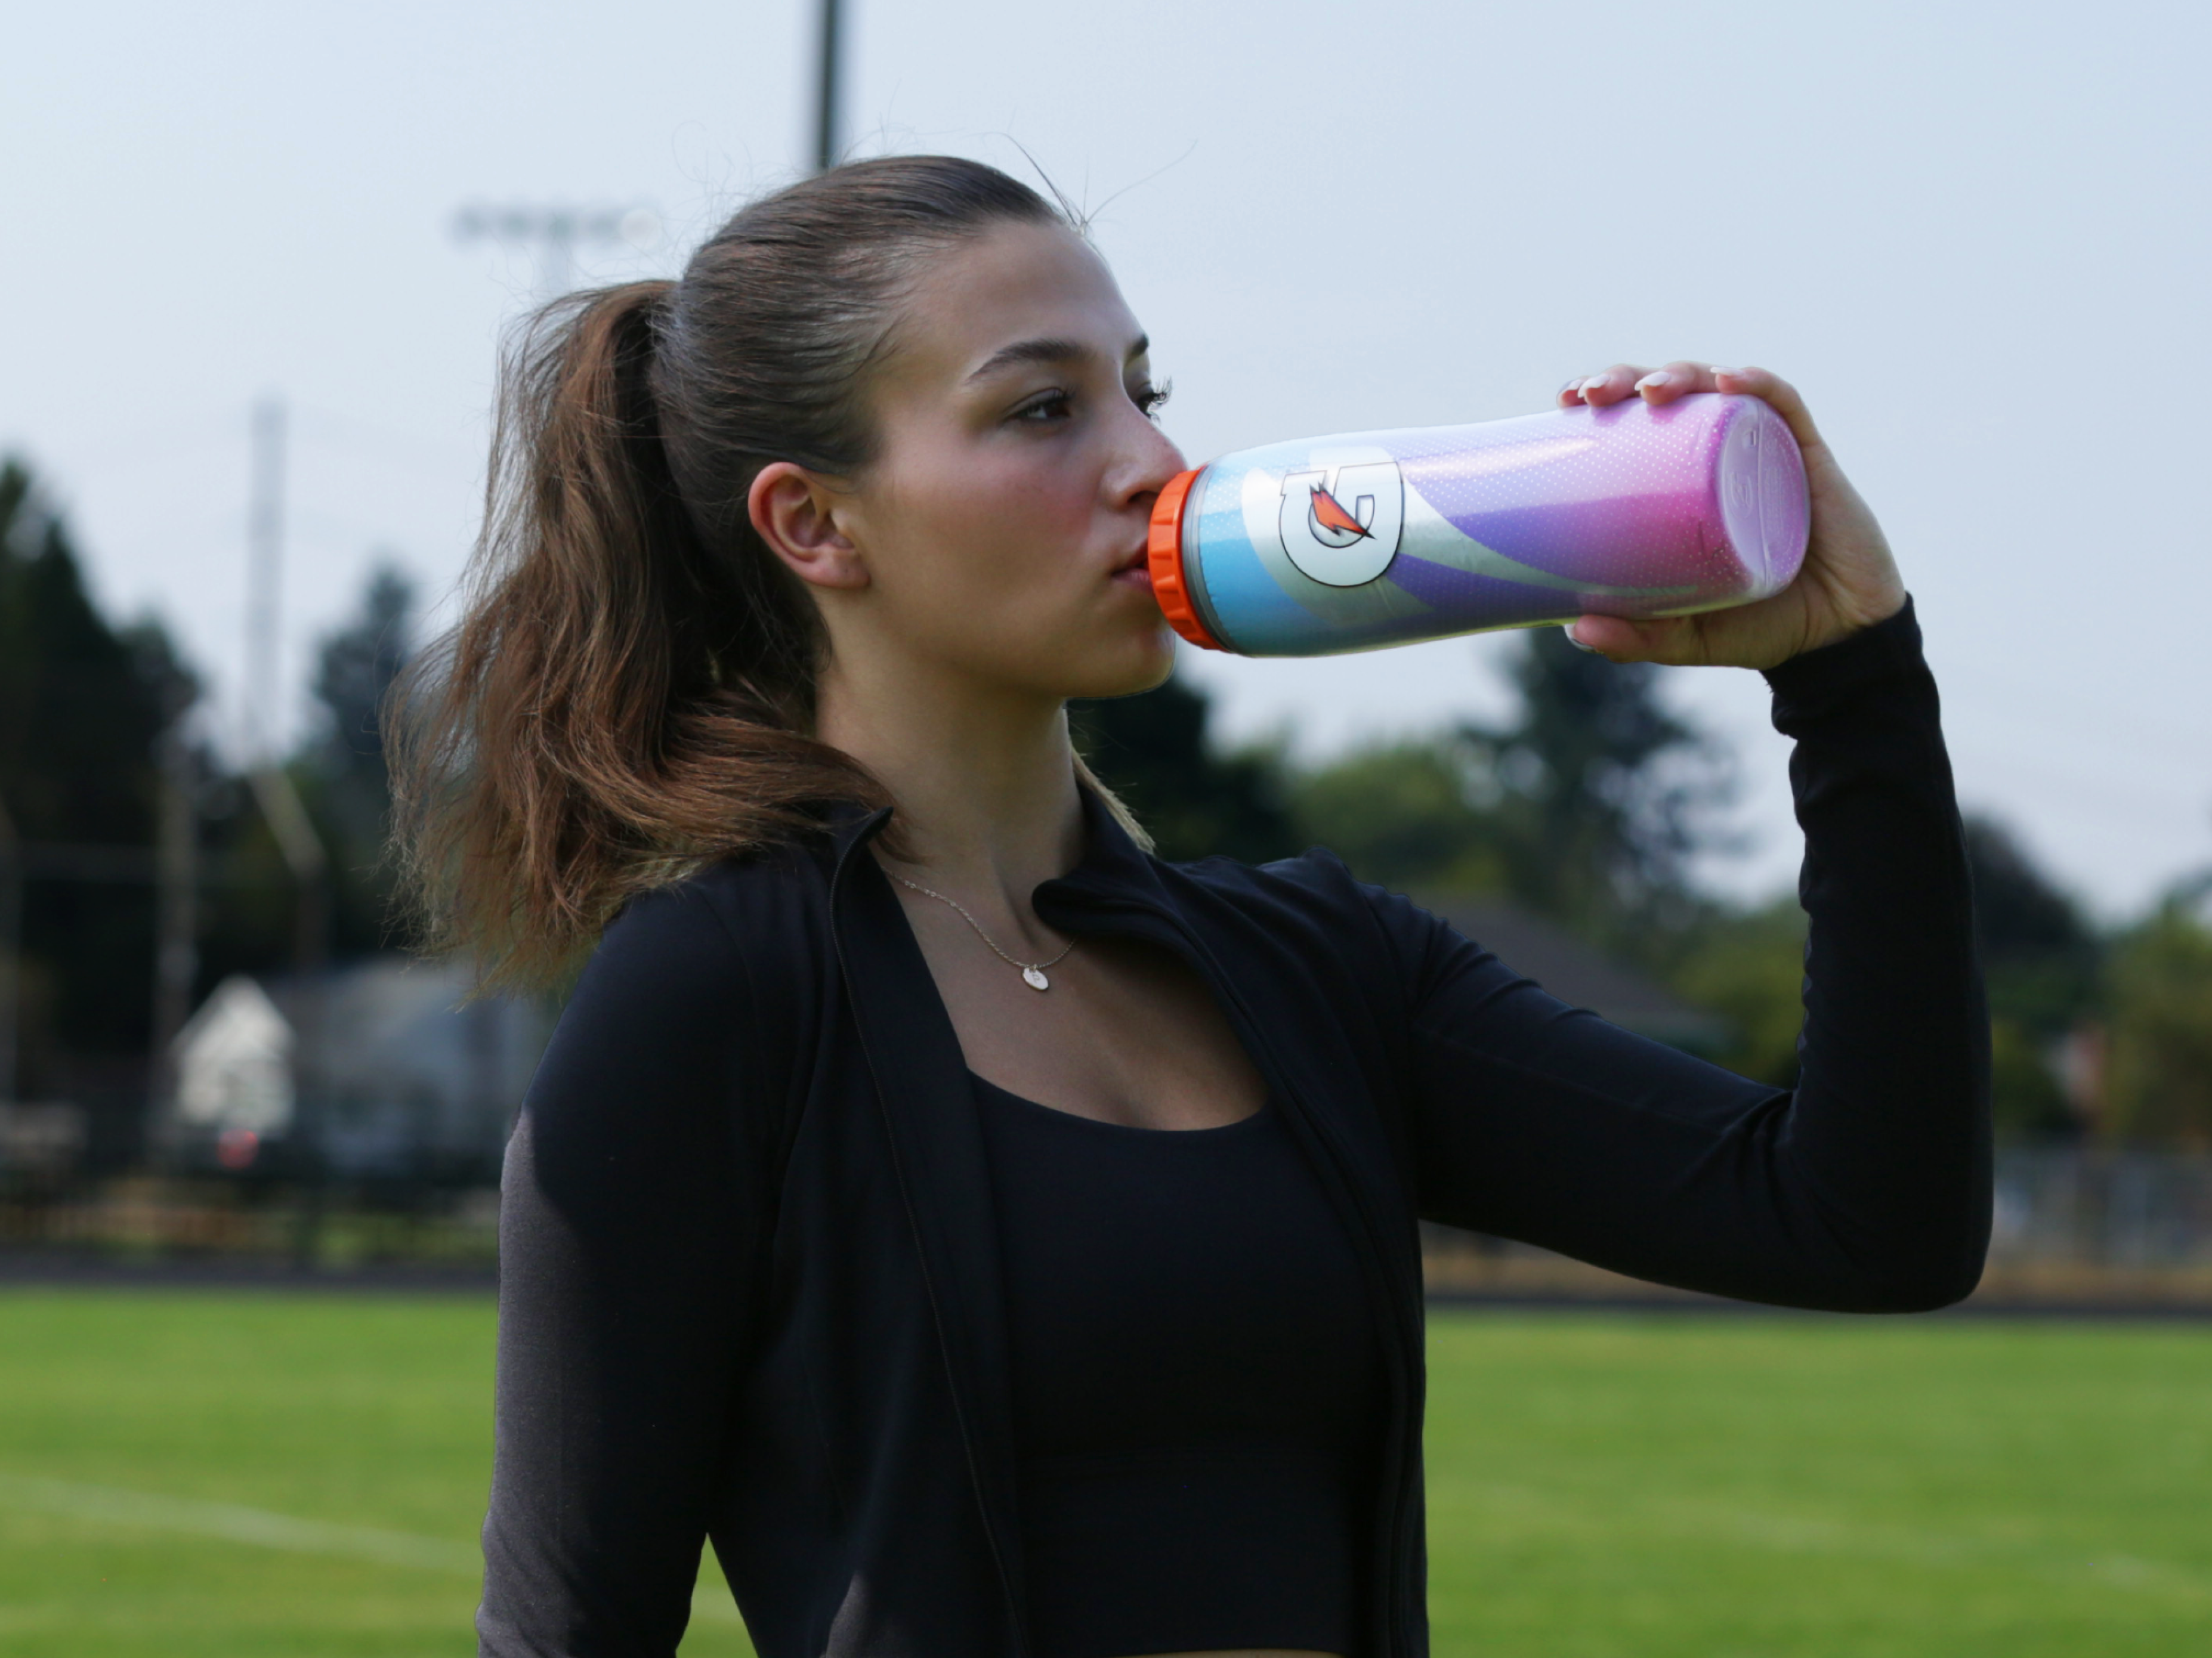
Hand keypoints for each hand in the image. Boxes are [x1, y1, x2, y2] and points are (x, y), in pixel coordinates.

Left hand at [1556, 362, 1905, 669]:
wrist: (1838, 641)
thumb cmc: (1757, 626)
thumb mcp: (1685, 637)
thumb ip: (1635, 638)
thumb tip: (1574, 631)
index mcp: (1683, 483)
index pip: (1637, 423)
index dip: (1602, 398)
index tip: (1565, 402)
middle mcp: (1720, 455)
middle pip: (1670, 393)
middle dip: (1628, 377)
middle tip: (1591, 394)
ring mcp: (1765, 449)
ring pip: (1719, 388)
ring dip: (1682, 374)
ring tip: (1651, 389)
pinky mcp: (1810, 456)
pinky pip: (1786, 405)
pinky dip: (1758, 384)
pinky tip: (1728, 381)